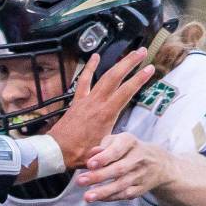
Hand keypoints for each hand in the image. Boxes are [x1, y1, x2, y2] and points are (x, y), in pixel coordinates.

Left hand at [46, 49, 154, 169]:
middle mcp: (97, 103)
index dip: (139, 79)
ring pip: (103, 76)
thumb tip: (123, 144)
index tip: (150, 68)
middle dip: (130, 63)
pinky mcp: (77, 101)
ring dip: (117, 63)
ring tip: (129, 52)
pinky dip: (89, 68)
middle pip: (115, 77)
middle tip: (142, 52)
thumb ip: (113, 145)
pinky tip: (95, 56)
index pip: (126, 92)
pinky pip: (84, 80)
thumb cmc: (78, 154)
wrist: (54, 151)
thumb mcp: (102, 152)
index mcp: (105, 115)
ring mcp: (86, 100)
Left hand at [75, 132, 172, 201]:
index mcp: (130, 142)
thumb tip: (91, 155)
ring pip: (122, 185)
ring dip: (103, 191)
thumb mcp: (117, 141)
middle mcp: (138, 158)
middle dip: (99, 176)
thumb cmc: (127, 149)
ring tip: (87, 197)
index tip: (90, 164)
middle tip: (80, 181)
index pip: (117, 150)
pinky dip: (111, 197)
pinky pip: (125, 194)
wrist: (158, 162)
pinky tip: (98, 198)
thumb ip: (103, 147)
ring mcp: (141, 175)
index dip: (104, 157)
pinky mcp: (141, 188)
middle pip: (119, 169)